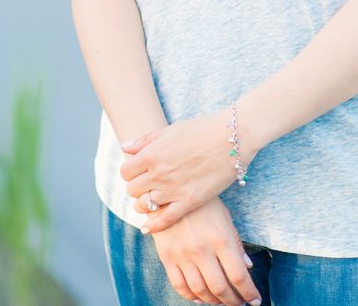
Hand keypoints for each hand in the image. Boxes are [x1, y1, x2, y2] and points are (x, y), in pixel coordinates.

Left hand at [119, 110, 259, 231]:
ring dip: (144, 204)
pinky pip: (164, 220)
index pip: (125, 171)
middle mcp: (158, 173)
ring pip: (144, 206)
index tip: (139, 172)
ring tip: (152, 199)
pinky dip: (153, 225)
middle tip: (146, 185)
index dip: (130, 172)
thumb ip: (146, 140)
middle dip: (137, 187)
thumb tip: (124, 147)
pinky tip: (148, 227)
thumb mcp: (171, 129)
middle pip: (132, 190)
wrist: (232, 137)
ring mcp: (173, 189)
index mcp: (152, 153)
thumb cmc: (202, 129)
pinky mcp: (189, 201)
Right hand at [149, 196, 261, 304]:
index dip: (249, 292)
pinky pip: (180, 286)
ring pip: (200, 291)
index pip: (239, 275)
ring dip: (214, 301)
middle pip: (220, 288)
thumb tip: (247, 267)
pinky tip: (200, 298)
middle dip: (233, 301)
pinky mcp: (167, 258)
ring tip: (222, 302)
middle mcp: (202, 250)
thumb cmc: (202, 203)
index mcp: (221, 238)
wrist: (169, 191)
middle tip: (240, 303)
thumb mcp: (224, 217)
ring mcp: (183, 255)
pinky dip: (191, 297)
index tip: (255, 300)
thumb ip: (236, 243)